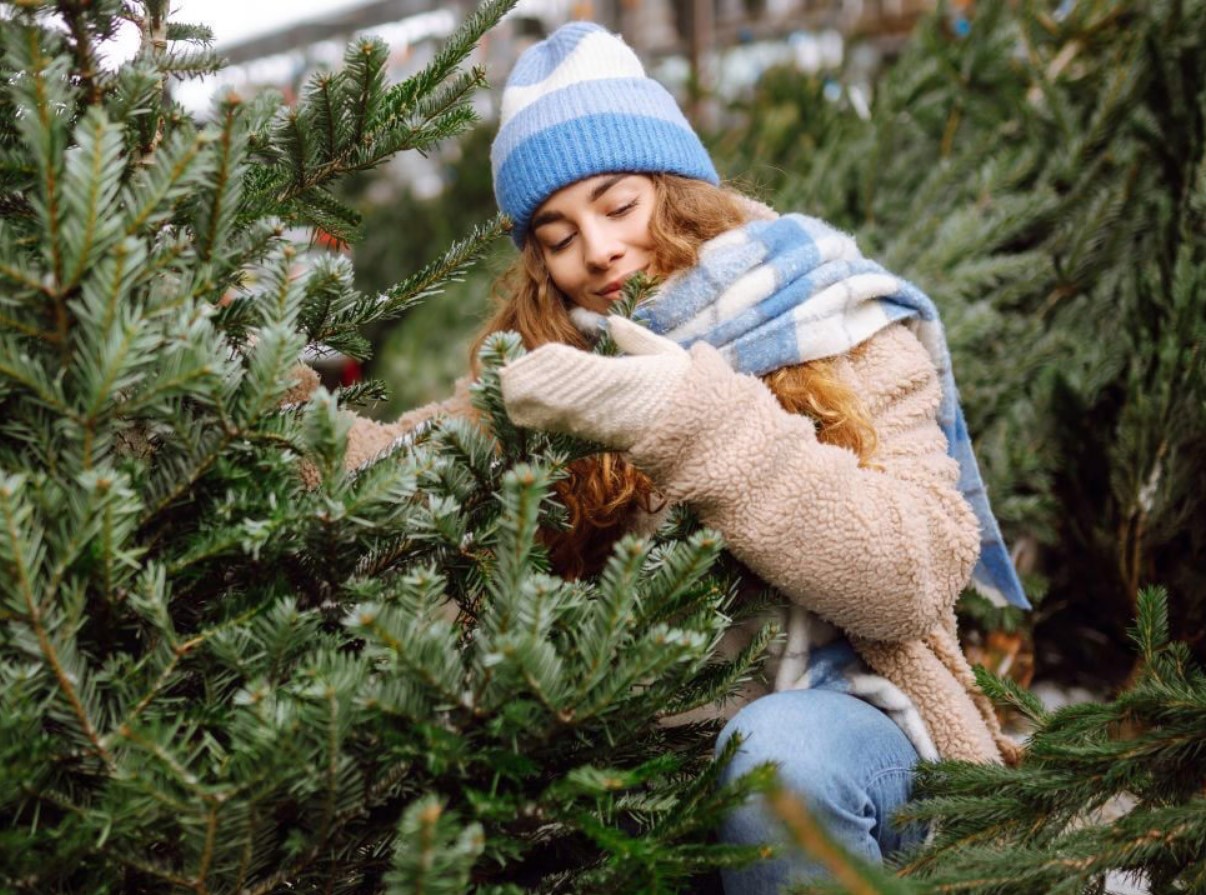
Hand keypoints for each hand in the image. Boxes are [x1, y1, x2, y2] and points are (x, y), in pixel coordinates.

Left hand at [499, 316, 688, 449]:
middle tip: (504, 376)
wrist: (703, 437)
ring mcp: (604, 427)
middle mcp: (608, 406)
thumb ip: (638, 339)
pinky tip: (524, 413)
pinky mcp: (601, 440)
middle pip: (558, 395)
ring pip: (558, 416)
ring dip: (530, 405)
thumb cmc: (687, 391)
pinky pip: (567, 429)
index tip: (532, 357)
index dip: (550, 365)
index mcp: (625, 380)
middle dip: (530, 386)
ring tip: (506, 392)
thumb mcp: (669, 357)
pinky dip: (544, 420)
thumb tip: (611, 322)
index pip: (579, 371)